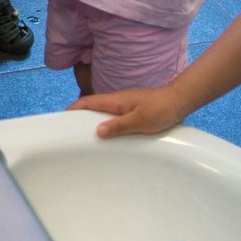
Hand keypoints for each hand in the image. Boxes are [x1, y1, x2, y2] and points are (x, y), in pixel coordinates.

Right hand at [71, 85, 188, 137]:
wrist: (180, 101)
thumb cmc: (161, 109)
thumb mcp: (140, 121)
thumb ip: (119, 126)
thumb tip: (97, 131)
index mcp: (115, 101)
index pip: (87, 102)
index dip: (72, 109)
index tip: (60, 121)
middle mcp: (116, 101)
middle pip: (92, 108)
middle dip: (79, 118)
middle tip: (70, 135)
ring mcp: (124, 106)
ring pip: (103, 114)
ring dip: (93, 123)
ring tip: (86, 140)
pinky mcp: (131, 111)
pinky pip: (113, 118)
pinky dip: (106, 125)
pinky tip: (108, 138)